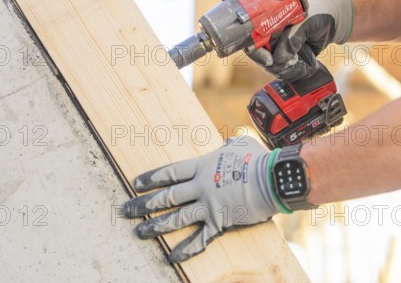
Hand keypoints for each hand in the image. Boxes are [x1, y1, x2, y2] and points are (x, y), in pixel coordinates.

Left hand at [122, 136, 279, 262]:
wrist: (273, 178)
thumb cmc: (258, 158)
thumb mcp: (240, 144)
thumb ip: (228, 146)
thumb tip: (227, 144)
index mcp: (203, 166)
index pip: (170, 173)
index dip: (151, 178)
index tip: (135, 184)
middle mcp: (201, 186)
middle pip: (166, 196)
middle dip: (144, 204)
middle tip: (126, 210)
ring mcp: (209, 205)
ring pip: (176, 217)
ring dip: (155, 226)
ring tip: (139, 232)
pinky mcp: (220, 222)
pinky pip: (199, 239)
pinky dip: (185, 249)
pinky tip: (171, 256)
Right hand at [247, 0, 352, 81]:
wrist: (332, 22)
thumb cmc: (317, 14)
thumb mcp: (305, 22)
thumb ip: (292, 38)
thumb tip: (279, 59)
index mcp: (268, 24)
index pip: (252, 41)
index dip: (257, 53)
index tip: (270, 60)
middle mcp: (270, 38)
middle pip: (261, 59)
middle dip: (276, 65)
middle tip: (292, 61)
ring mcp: (278, 50)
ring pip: (273, 69)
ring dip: (286, 71)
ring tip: (301, 63)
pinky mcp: (288, 60)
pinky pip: (284, 72)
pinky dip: (293, 74)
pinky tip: (303, 67)